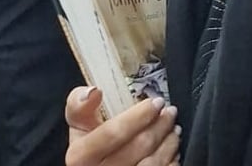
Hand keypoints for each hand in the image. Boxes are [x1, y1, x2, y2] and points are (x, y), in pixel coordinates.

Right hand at [65, 87, 180, 165]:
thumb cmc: (90, 147)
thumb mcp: (79, 127)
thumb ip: (79, 106)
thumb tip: (93, 92)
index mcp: (80, 156)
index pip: (112, 133)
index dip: (138, 116)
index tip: (155, 102)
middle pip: (139, 146)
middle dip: (160, 124)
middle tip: (169, 112)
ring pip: (153, 162)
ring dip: (169, 141)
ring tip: (173, 129)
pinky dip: (171, 159)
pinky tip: (171, 150)